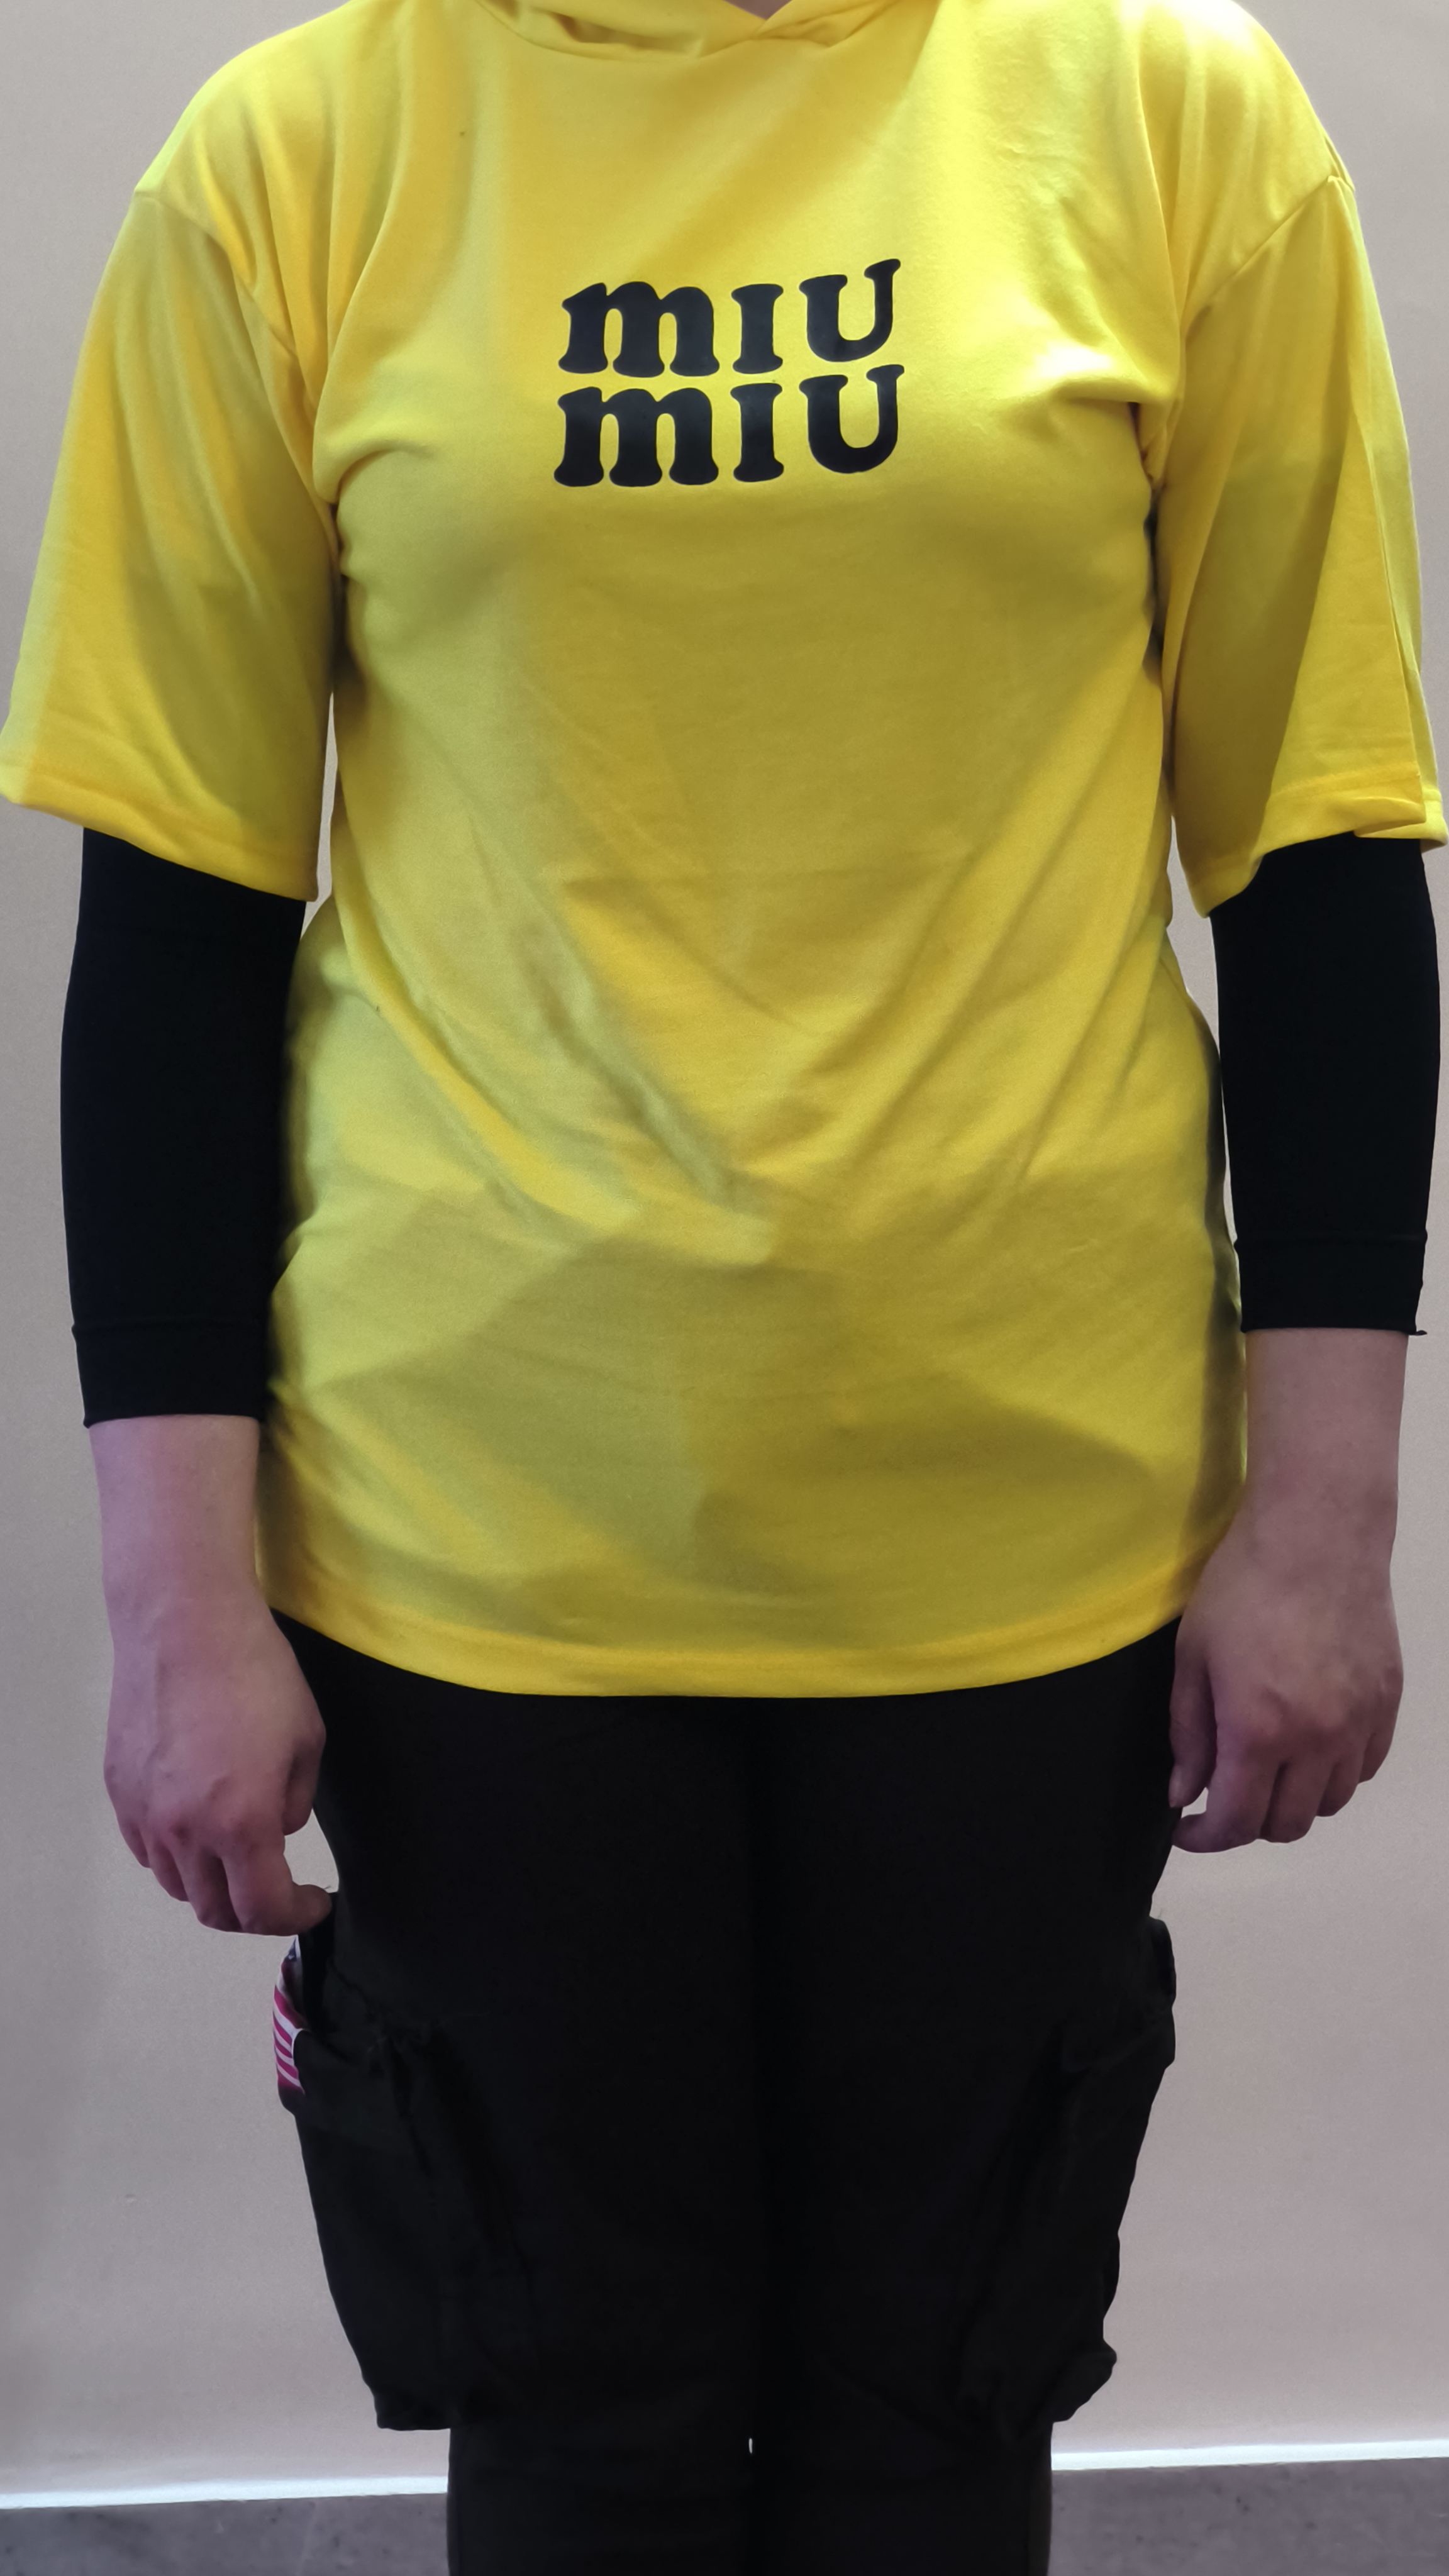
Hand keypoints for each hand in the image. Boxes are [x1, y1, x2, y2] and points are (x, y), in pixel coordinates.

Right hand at [103, 1585, 333, 1933]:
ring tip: (236, 1857)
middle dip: (253, 1912)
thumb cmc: (256, 1673)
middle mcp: (185, 1830)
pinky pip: (146, 1848)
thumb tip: (275, 1831)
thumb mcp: (306, 1739)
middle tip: (278, 1890)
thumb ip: (292, 1802)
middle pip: (213, 1910)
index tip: (314, 1902)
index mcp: (241, 1823)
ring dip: (211, 1885)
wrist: (184, 1623)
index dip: (294, 1916)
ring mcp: (145, 1813)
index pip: (262, 1909)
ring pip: (176, 1883)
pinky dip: (174, 1855)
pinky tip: (196, 1827)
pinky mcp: (119, 1789)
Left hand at [1167, 1500, 1401, 1852]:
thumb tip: (1184, 1793)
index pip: (1236, 1822)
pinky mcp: (1387, 1702)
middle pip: (1287, 1824)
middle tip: (1223, 1796)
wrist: (1317, 1534)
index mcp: (1258, 1730)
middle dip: (1247, 1824)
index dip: (1206, 1838)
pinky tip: (1309, 1745)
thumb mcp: (1193, 1658)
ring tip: (1267, 1768)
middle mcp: (1316, 1739)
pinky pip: (1364, 1767)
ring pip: (1330, 1802)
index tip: (1187, 1827)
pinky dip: (1334, 1773)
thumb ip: (1188, 1735)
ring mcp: (1359, 1723)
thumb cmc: (1243, 1587)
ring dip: (1293, 1800)